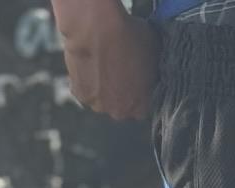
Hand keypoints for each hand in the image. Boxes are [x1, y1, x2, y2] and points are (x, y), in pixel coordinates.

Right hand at [56, 0, 157, 119]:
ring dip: (103, 86)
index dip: (141, 91)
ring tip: (103, 63)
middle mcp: (119, 112)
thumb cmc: (129, 37)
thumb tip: (153, 66)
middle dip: (121, 91)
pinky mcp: (79, 94)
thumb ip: (155, 67)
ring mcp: (98, 105)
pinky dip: (86, 79)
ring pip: (101, 99)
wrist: (97, 28)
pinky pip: (85, 89)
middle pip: (121, 106)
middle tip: (119, 68)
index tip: (138, 77)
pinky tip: (90, 62)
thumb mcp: (155, 49)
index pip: (144, 106)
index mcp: (141, 107)